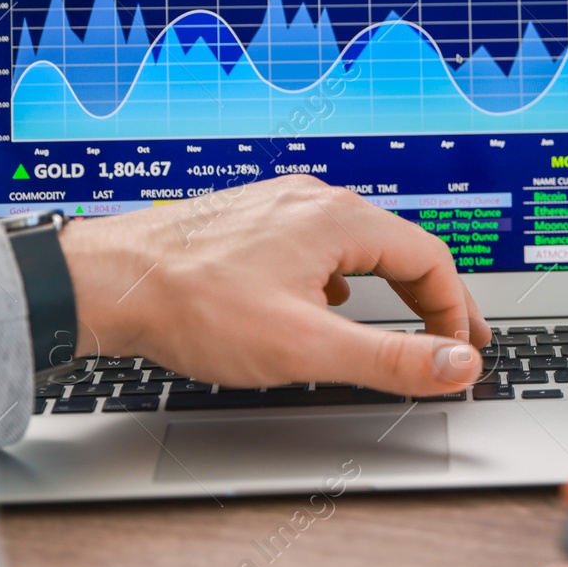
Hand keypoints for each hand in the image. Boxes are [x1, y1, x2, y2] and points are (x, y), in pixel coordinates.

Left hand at [55, 175, 489, 393]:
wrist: (104, 283)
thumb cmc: (193, 308)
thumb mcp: (306, 347)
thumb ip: (391, 359)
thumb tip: (458, 365)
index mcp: (339, 219)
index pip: (430, 259)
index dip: (456, 311)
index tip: (463, 350)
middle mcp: (312, 201)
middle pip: (398, 246)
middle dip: (431, 297)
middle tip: (453, 337)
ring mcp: (277, 207)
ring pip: (356, 243)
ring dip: (388, 284)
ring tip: (401, 321)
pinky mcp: (248, 222)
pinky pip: (316, 243)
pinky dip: (342, 275)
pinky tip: (324, 302)